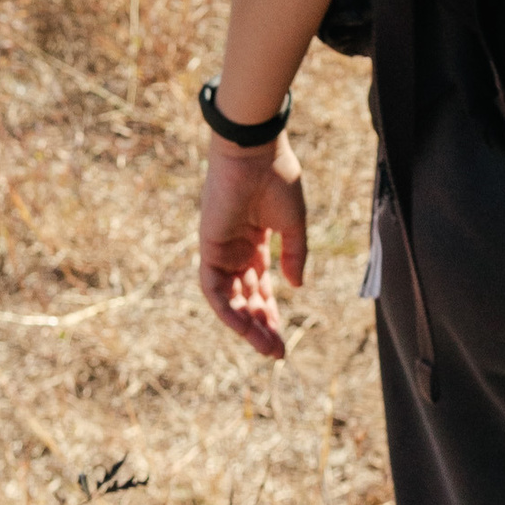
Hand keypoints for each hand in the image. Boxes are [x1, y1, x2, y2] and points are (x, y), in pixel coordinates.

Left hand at [197, 139, 307, 359]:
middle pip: (246, 299)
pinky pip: (213, 288)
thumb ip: (295, 256)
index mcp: (256, 241)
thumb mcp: (294, 224)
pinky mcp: (209, 248)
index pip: (260, 287)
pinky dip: (227, 310)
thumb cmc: (276, 178)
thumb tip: (295, 288)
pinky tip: (245, 327)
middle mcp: (236, 250)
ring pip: (230, 300)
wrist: (254, 152)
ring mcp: (221, 250)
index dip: (271, 313)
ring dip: (245, 326)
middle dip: (261, 327)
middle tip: (277, 352)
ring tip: (267, 347)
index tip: (283, 341)